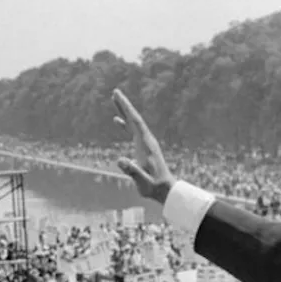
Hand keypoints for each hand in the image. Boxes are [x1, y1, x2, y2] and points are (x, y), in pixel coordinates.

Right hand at [112, 89, 176, 203]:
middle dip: (125, 105)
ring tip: (115, 100)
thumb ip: (132, 171)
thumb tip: (120, 160)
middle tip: (115, 92)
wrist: (165, 190)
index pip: (135, 122)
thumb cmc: (153, 186)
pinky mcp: (143, 147)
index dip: (126, 108)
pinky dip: (125, 124)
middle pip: (134, 118)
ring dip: (124, 111)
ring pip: (133, 123)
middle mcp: (146, 140)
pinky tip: (117, 120)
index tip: (118, 96)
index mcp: (146, 144)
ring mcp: (145, 143)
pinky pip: (132, 131)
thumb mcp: (142, 181)